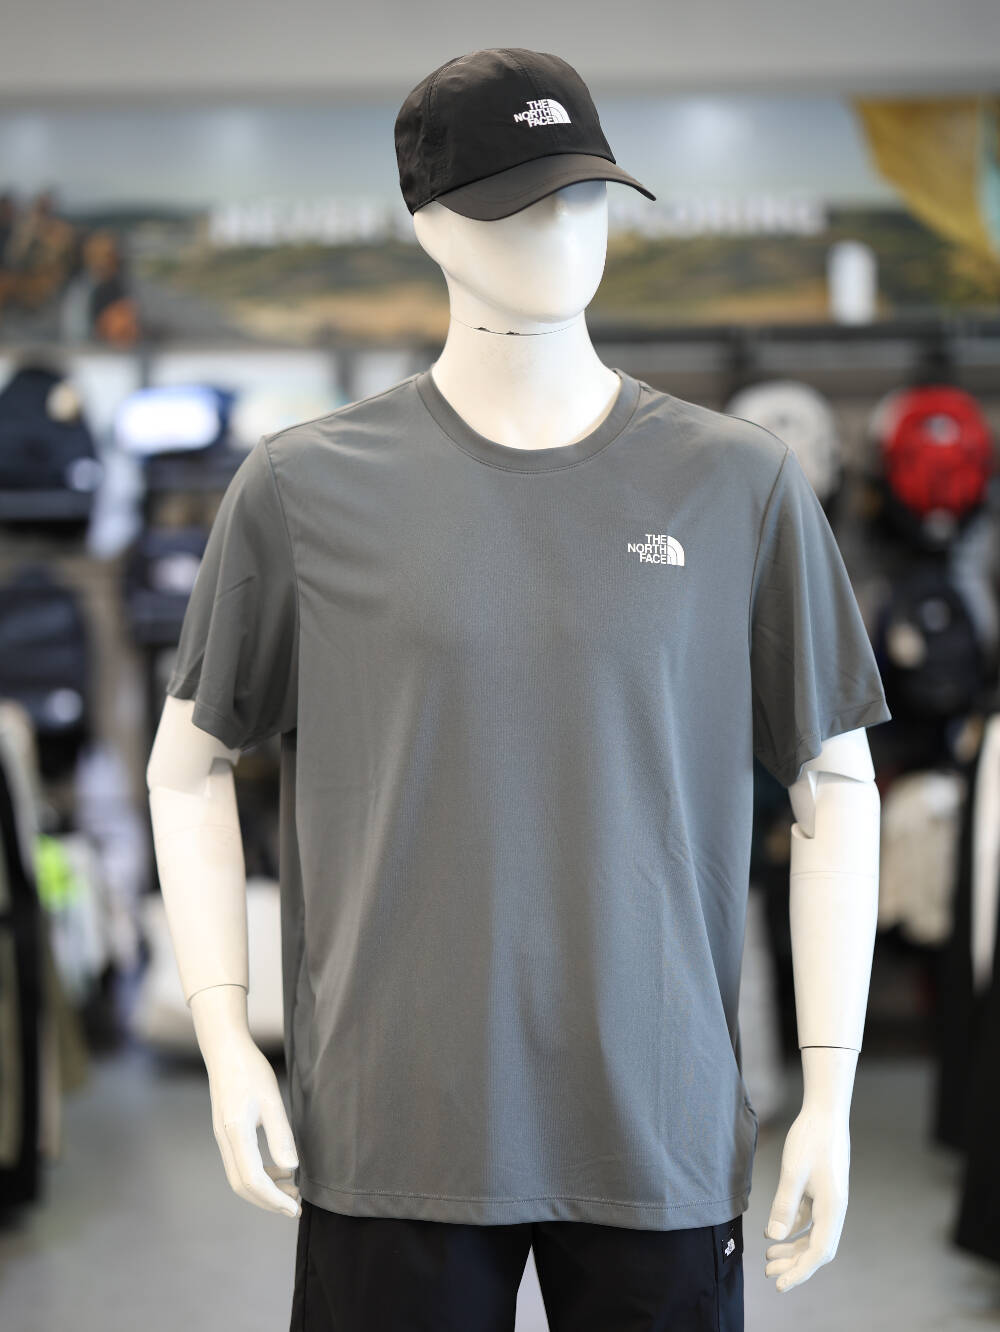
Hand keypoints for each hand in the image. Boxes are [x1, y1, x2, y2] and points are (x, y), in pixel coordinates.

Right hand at [205, 1032, 300, 1218]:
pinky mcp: (226, 1133)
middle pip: (242, 1186)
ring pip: (240, 1178)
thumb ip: (280, 1135)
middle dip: (269, 1201)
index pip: (253, 1180)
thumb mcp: (272, 1100)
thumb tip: (291, 1169)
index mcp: (236, 1133)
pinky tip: (278, 1169)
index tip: (294, 1208)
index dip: (273, 1199)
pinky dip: (259, 1175)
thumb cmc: (251, 1070)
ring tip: (292, 1189)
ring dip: (265, 1189)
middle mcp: (225, 1140)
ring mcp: (223, 1138)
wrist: (225, 1050)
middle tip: (296, 1206)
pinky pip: (240, 1164)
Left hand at [764, 1105, 849, 1291]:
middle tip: (768, 1272)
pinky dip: (792, 1229)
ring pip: (811, 1235)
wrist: (825, 1112)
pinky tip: (773, 1232)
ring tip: (768, 1256)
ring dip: (791, 1248)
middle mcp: (834, 1209)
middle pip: (815, 1248)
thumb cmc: (810, 1139)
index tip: (780, 1285)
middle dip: (793, 1264)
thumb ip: (784, 1205)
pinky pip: (808, 1219)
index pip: (818, 1252)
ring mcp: (828, 1200)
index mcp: (833, 1208)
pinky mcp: (820, 1191)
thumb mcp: (793, 1172)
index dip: (800, 1272)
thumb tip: (775, 1238)